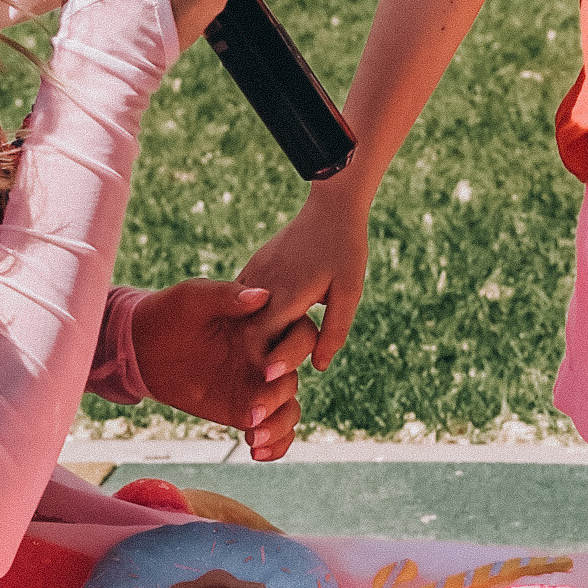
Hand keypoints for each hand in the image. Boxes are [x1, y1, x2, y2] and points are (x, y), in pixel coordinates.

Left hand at [126, 281, 316, 462]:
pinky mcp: (242, 410)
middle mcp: (267, 356)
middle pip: (294, 378)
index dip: (294, 352)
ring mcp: (256, 386)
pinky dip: (276, 444)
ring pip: (289, 408)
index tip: (267, 369)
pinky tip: (257, 452)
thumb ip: (226, 295)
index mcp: (265, 325)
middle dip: (278, 397)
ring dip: (279, 425)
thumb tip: (261, 296)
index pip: (301, 335)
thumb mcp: (194, 297)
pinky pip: (272, 429)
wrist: (142, 346)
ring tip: (254, 438)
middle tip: (252, 410)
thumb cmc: (169, 312)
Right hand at [238, 178, 371, 370]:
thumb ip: (334, 331)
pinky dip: (242, 317)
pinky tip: (248, 332)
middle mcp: (265, 285)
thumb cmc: (345, 250)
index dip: (263, 362)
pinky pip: (240, 298)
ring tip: (250, 359)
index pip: (262, 339)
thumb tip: (317, 367)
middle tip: (257, 377)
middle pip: (244, 331)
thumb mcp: (350, 292)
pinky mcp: (254, 265)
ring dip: (243, 337)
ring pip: (237, 315)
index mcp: (288, 294)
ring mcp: (255, 273)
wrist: (331, 206)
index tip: (269, 380)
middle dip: (250, 355)